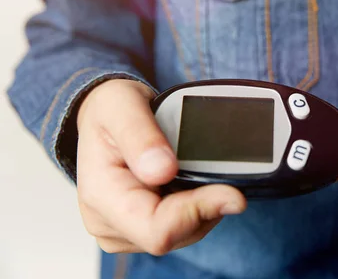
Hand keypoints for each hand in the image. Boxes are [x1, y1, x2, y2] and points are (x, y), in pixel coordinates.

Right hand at [76, 79, 245, 254]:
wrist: (104, 116)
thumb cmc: (109, 110)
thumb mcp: (121, 105)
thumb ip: (141, 136)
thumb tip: (163, 171)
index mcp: (101, 195)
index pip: (157, 230)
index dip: (199, 213)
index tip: (232, 193)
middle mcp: (108, 222)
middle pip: (177, 235)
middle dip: (207, 207)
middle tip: (222, 173)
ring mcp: (124, 230)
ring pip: (184, 234)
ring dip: (204, 208)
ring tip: (201, 171)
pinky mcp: (138, 229)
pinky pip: (181, 228)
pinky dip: (196, 207)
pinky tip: (194, 182)